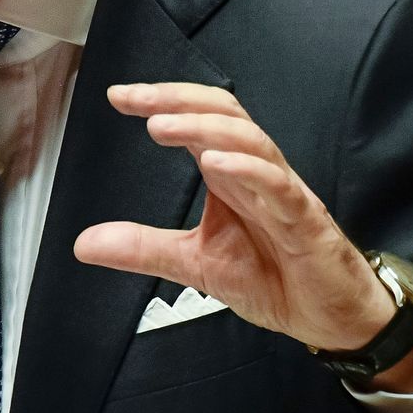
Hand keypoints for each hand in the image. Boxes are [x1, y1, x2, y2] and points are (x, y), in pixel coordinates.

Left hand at [73, 83, 412, 380]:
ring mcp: (283, 193)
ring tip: (163, 125)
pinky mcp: (304, 220)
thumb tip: (84, 243)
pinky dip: (248, 169)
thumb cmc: (275, 278)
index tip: (119, 96)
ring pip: (251, 141)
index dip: (162, 103)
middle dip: (179, 101)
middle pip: (225, 115)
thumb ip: (143, 248)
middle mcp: (257, 174)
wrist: (328, 316)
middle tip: (136, 100)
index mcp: (231, 177)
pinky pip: (278, 185)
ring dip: (207, 129)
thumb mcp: (195, 264)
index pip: (199, 121)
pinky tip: (217, 163)